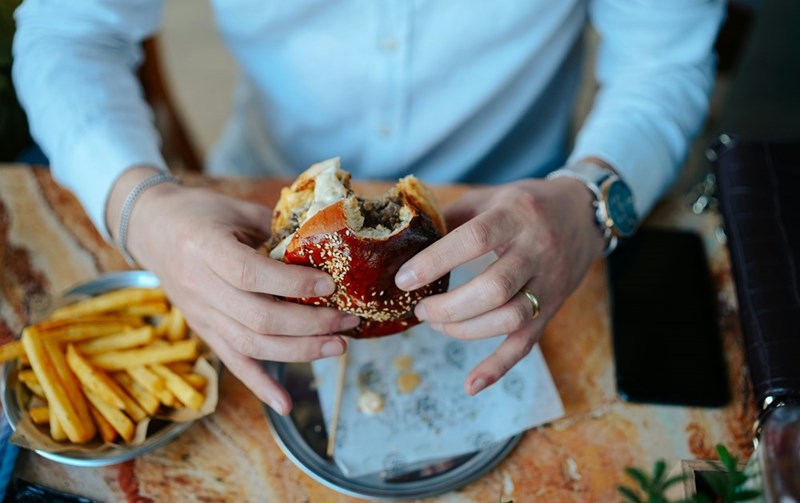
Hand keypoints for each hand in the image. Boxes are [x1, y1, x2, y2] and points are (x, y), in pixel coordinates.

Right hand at [107, 168, 359, 414]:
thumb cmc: (203, 212)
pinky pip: (233, 363)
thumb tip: (328, 245)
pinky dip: (260, 386)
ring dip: (300, 351)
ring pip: (251, 344)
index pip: (249, 273)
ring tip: (339, 346)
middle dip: (310, 324)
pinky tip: (285, 404)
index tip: (329, 284)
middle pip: (257, 317)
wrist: (153, 228)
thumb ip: (278, 229)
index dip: (291, 283)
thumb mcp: (238, 209)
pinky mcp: (204, 331)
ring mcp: (200, 314)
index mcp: (205, 247)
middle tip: (348, 320)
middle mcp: (199, 285)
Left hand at [395, 176, 605, 394]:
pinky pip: (527, 343)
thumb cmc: (526, 205)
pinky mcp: (552, 309)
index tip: (405, 279)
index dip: (437, 261)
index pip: (476, 240)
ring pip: (510, 318)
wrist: (585, 215)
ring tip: (436, 323)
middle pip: (494, 288)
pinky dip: (499, 367)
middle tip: (421, 308)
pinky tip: (472, 384)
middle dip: (450, 306)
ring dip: (466, 330)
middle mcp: (537, 250)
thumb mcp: (490, 198)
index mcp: (516, 215)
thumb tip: (407, 242)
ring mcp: (548, 283)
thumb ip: (452, 218)